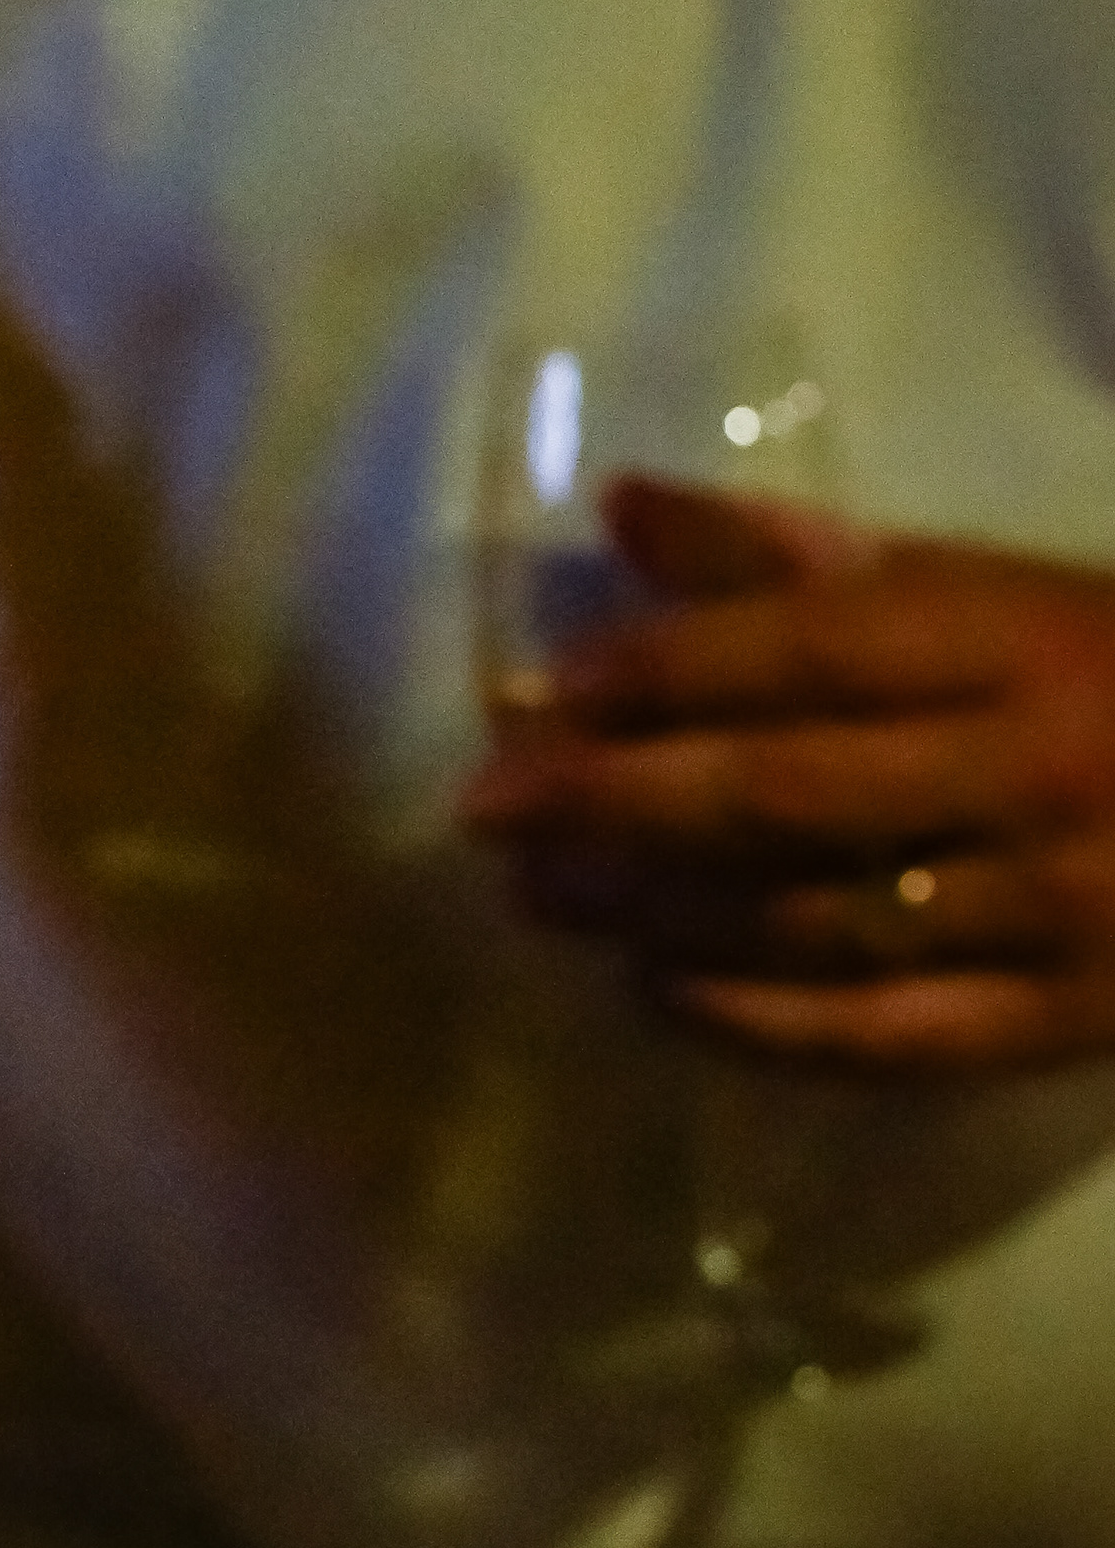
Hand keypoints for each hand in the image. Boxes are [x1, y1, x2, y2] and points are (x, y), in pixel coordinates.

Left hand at [462, 475, 1114, 1067]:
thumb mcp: (995, 591)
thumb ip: (810, 563)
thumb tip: (624, 505)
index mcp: (1017, 642)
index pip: (807, 656)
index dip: (658, 676)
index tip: (538, 697)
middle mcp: (1033, 777)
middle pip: (787, 798)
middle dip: (615, 806)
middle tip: (489, 812)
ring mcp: (1055, 914)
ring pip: (815, 927)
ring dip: (656, 916)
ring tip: (543, 895)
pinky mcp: (1063, 1025)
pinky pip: (882, 1042)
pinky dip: (755, 1025)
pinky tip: (658, 992)